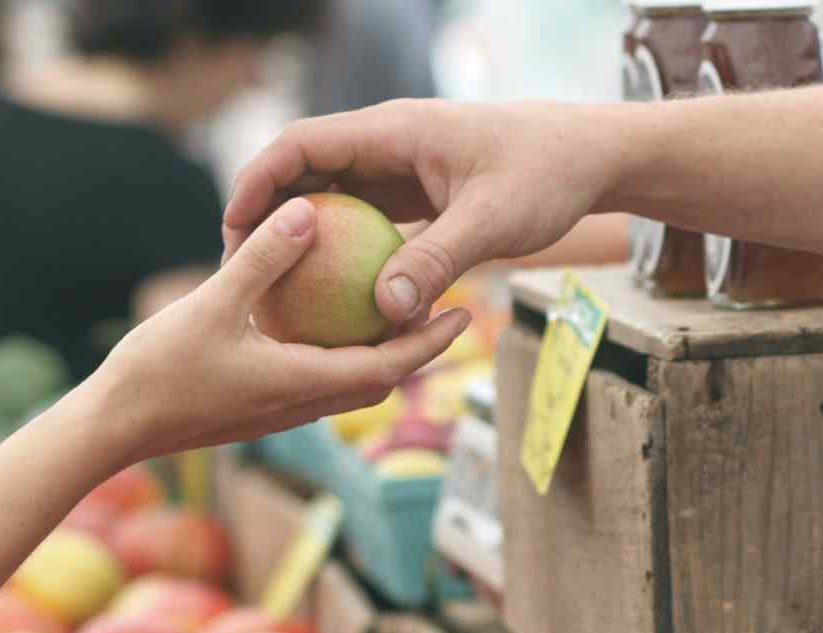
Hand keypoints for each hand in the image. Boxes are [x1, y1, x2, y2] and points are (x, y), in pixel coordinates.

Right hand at [88, 196, 471, 464]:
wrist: (112, 428)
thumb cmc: (158, 371)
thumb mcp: (212, 304)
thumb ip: (263, 259)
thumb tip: (308, 212)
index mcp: (302, 384)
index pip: (387, 367)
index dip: (430, 342)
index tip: (464, 314)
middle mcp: (300, 405)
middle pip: (378, 379)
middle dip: (417, 349)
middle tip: (447, 309)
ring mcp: (278, 411)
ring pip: (347, 384)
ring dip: (379, 354)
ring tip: (397, 312)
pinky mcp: (256, 409)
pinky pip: (314, 380)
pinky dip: (337, 355)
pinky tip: (325, 322)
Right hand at [222, 99, 618, 325]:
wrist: (589, 157)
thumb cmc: (546, 175)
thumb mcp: (493, 221)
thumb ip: (437, 261)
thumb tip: (385, 311)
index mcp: (393, 131)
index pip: (301, 145)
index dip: (258, 182)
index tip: (233, 230)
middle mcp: (388, 145)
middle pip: (305, 171)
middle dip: (267, 215)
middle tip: (239, 270)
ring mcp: (400, 169)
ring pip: (331, 198)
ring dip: (302, 237)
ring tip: (273, 289)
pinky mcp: (415, 195)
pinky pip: (364, 221)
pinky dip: (342, 252)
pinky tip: (331, 299)